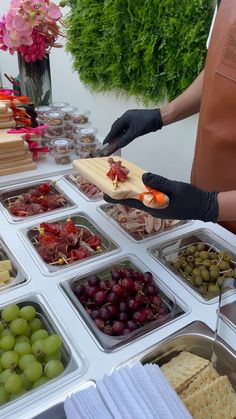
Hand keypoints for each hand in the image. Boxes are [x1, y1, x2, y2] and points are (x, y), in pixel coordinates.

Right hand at [103, 109, 162, 148]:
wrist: (159, 118)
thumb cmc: (148, 123)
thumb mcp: (135, 133)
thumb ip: (125, 139)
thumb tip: (118, 145)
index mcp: (125, 117)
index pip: (114, 128)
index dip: (110, 136)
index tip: (105, 143)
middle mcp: (127, 117)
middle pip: (117, 127)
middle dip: (113, 136)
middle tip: (110, 143)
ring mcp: (131, 118)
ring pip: (122, 127)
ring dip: (119, 135)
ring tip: (116, 142)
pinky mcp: (136, 120)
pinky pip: (127, 127)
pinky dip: (124, 133)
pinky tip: (124, 137)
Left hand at [104, 172, 218, 221]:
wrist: (204, 207)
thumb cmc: (190, 199)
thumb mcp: (175, 188)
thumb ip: (159, 182)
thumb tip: (144, 176)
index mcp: (153, 207)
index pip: (130, 201)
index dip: (116, 197)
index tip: (103, 193)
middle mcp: (152, 208)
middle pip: (132, 200)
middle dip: (122, 192)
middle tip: (112, 182)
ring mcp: (157, 207)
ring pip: (140, 199)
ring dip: (131, 191)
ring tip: (123, 181)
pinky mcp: (162, 204)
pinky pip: (148, 198)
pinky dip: (142, 191)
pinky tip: (141, 184)